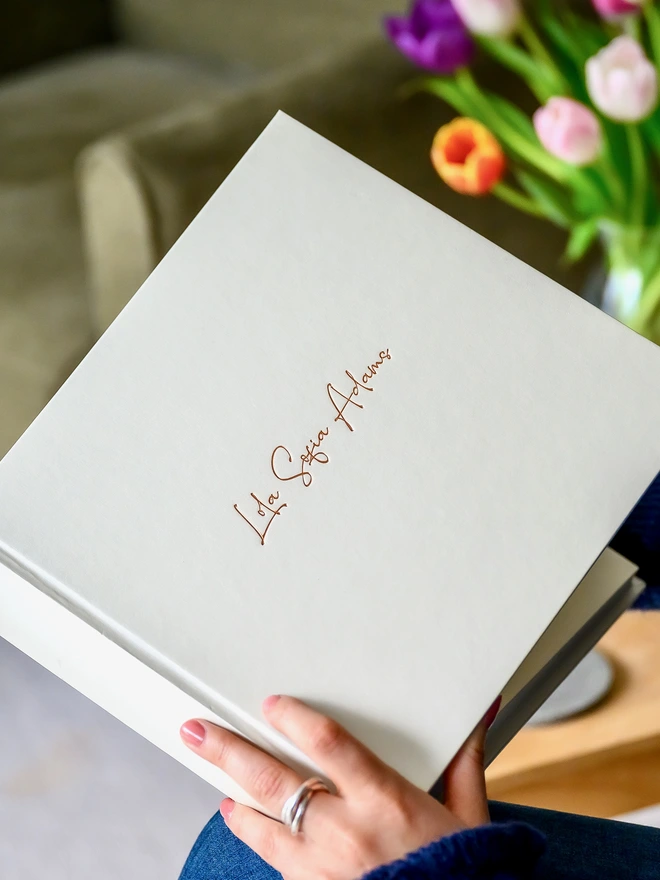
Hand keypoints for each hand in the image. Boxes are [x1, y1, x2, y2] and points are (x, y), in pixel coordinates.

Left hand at [180, 695, 498, 879]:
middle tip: (197, 731)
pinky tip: (251, 830)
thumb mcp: (469, 815)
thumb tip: (482, 712)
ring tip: (220, 786)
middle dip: (228, 752)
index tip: (271, 704)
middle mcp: (347, 830)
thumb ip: (464, 761)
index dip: (292, 719)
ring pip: (262, 827)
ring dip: (236, 804)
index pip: (327, 743)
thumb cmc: (463, 873)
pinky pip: (277, 866)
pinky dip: (261, 844)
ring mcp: (324, 868)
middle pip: (273, 781)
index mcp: (385, 800)